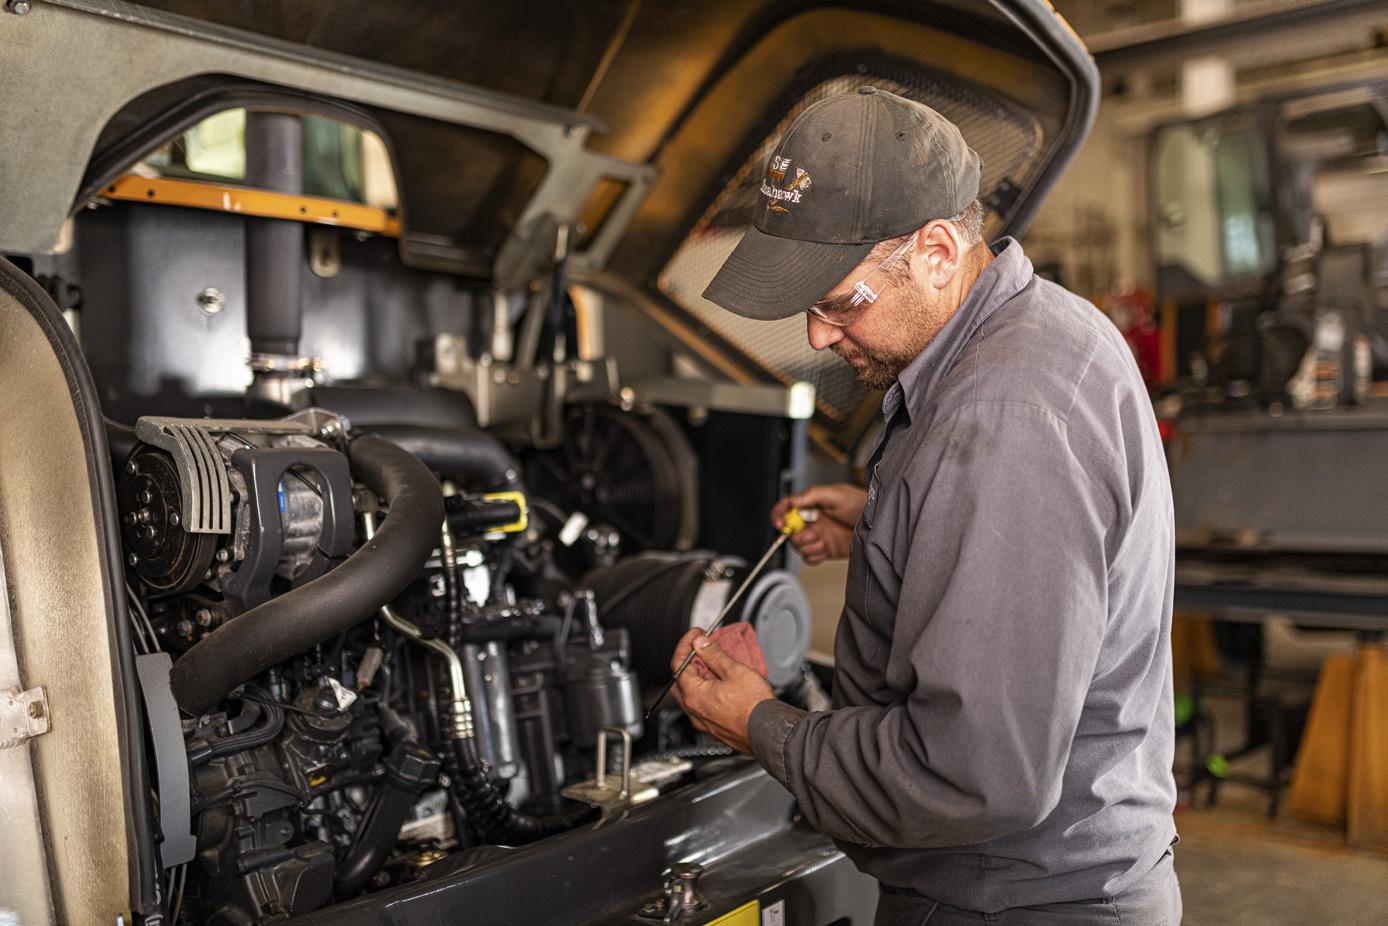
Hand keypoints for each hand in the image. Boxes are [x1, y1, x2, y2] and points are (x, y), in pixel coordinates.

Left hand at [669, 628, 773, 753]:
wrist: (769, 732)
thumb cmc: (754, 706)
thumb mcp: (734, 671)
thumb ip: (714, 655)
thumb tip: (700, 644)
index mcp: (694, 695)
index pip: (678, 664)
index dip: (686, 644)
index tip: (696, 634)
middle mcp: (694, 711)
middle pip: (679, 680)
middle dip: (687, 661)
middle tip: (700, 648)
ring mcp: (703, 722)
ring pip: (690, 695)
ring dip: (697, 678)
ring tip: (712, 664)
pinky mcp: (714, 729)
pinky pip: (702, 707)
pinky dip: (705, 692)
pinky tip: (719, 685)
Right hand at [770, 483, 866, 563]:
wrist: (878, 525)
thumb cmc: (861, 504)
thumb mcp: (836, 494)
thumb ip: (813, 495)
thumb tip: (793, 500)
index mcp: (812, 504)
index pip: (787, 508)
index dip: (778, 515)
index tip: (779, 523)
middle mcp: (813, 520)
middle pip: (789, 530)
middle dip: (795, 534)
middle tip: (809, 534)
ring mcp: (818, 536)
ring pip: (798, 545)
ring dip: (806, 546)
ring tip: (821, 541)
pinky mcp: (825, 550)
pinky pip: (809, 557)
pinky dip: (812, 556)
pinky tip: (823, 550)